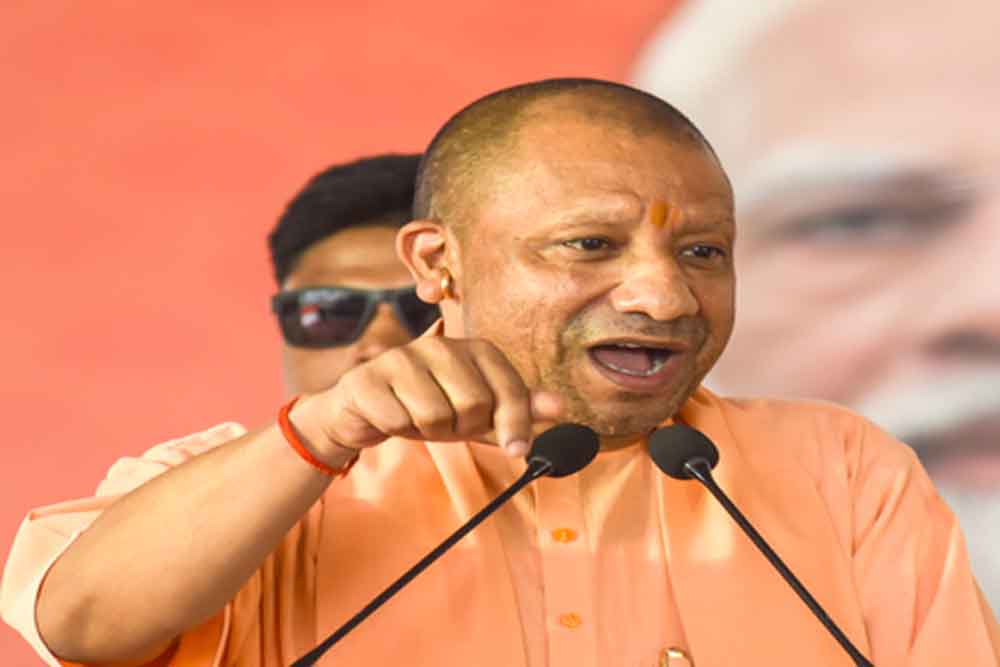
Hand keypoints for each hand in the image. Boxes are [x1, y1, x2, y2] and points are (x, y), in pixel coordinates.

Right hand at [293, 337, 563, 459]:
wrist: (363, 410)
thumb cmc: (427, 408)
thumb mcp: (477, 415)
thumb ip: (516, 411)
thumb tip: (559, 407)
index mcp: (474, 349)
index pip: (508, 388)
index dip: (517, 424)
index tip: (518, 451)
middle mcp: (440, 345)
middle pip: (473, 405)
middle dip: (461, 428)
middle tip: (445, 422)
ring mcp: (402, 357)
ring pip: (436, 416)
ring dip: (428, 431)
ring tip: (417, 417)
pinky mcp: (370, 379)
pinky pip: (400, 422)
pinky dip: (399, 430)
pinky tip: (391, 417)